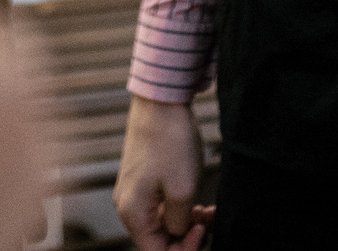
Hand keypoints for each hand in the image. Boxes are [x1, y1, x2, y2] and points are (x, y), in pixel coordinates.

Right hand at [116, 94, 209, 250]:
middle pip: (159, 239)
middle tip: (208, 222)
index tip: (202, 232)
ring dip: (186, 222)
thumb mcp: (182, 190)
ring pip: (163, 223)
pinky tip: (199, 202)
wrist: (161, 102)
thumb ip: (179, 223)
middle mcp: (128, 205)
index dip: (183, 249)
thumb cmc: (170, 142)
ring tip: (207, 211)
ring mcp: (135, 191)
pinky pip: (163, 205)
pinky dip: (181, 208)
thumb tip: (178, 233)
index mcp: (133, 213)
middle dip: (186, 236)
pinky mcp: (144, 179)